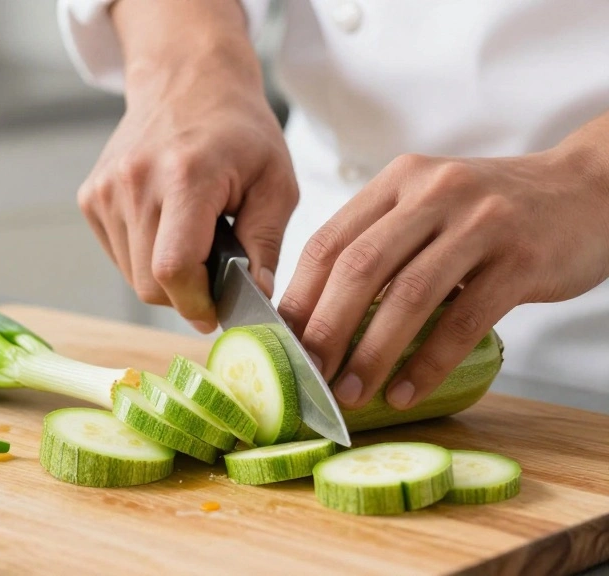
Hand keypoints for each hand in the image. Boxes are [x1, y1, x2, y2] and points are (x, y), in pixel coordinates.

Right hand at [77, 1, 297, 332]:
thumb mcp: (276, 182)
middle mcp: (135, 182)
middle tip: (213, 276)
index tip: (218, 310)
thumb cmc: (238, 130)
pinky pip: (118, 255)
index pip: (173, 269)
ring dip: (164, 275)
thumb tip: (256, 298)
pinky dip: (145, 256)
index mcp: (185, 176)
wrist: (187, 81)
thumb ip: (267, 245)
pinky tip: (167, 226)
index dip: (196, 303)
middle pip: (149, 283)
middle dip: (184, 294)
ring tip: (193, 239)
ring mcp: (106, 189)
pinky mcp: (91, 196)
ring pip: (131, 276)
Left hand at [278, 144, 608, 410]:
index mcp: (399, 181)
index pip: (329, 241)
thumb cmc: (493, 211)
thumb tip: (320, 316)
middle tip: (306, 375)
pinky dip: (428, 362)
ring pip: (408, 296)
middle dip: (324, 329)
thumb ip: (381, 243)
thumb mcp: (429, 206)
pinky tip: (406, 391)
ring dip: (371, 353)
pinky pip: (463, 320)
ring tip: (349, 393)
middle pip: (359, 268)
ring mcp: (480, 223)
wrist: (588, 189)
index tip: (279, 342)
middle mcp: (434, 193)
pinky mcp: (521, 258)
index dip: (299, 297)